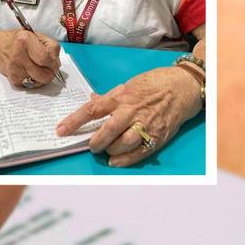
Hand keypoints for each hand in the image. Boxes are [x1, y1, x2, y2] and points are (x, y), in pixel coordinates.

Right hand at [0, 25, 61, 86]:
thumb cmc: (19, 41)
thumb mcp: (36, 35)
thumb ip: (50, 46)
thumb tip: (57, 63)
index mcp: (25, 41)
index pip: (46, 59)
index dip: (53, 61)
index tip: (53, 60)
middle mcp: (18, 56)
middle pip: (45, 75)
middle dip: (51, 71)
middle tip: (49, 66)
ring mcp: (15, 70)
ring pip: (41, 82)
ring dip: (43, 76)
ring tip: (39, 67)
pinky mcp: (14, 80)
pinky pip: (33, 85)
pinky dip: (35, 79)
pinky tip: (30, 70)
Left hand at [58, 66, 201, 166]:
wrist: (183, 86)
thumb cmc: (155, 83)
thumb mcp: (129, 84)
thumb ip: (110, 97)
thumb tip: (92, 100)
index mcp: (122, 96)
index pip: (92, 109)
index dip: (74, 121)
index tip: (60, 130)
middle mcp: (132, 110)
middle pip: (108, 130)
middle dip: (95, 142)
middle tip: (90, 146)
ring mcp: (146, 124)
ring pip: (123, 143)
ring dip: (110, 150)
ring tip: (106, 151)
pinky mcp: (158, 135)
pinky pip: (139, 152)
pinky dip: (125, 160)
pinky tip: (116, 161)